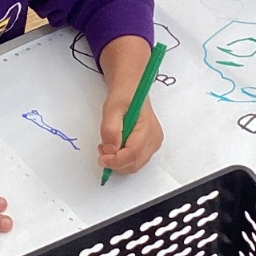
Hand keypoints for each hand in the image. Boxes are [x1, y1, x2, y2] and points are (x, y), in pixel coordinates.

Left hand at [97, 34, 164, 175]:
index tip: (101, 158)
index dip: (115, 161)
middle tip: (101, 152)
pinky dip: (123, 159)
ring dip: (118, 162)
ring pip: (134, 164)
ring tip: (107, 146)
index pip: (132, 155)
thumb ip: (110, 129)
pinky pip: (135, 160)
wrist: (132, 90)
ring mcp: (153, 144)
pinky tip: (115, 147)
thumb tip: (110, 151)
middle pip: (134, 163)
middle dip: (116, 163)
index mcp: (147, 129)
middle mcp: (154, 139)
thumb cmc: (123, 96)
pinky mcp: (149, 146)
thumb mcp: (112, 108)